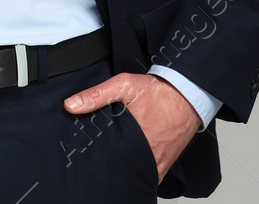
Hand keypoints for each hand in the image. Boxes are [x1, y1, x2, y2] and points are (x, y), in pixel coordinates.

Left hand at [63, 72, 198, 182]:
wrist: (188, 94)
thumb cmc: (158, 91)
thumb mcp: (124, 85)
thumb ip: (96, 95)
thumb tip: (70, 106)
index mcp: (136, 141)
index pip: (110, 158)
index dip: (97, 157)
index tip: (87, 153)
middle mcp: (149, 156)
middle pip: (123, 168)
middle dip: (110, 163)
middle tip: (98, 156)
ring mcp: (159, 162)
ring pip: (136, 173)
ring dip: (125, 167)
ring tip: (112, 159)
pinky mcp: (166, 162)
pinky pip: (150, 173)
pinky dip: (139, 169)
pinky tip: (128, 161)